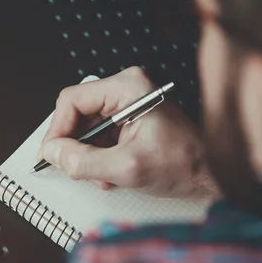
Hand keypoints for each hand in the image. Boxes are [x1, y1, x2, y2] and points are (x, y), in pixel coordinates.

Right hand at [37, 67, 219, 202]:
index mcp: (127, 87)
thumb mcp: (127, 167)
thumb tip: (54, 153)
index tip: (52, 154)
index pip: (72, 100)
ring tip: (99, 175)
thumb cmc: (183, 163)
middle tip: (72, 167)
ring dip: (85, 155)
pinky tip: (107, 172)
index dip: (57, 130)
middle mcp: (125, 90)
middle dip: (73, 145)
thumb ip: (84, 161)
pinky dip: (96, 157)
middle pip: (76, 114)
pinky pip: (97, 136)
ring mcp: (126, 104)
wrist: (209, 174)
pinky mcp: (127, 120)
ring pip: (84, 128)